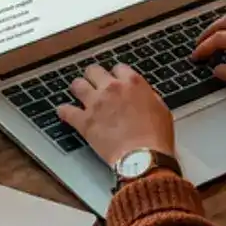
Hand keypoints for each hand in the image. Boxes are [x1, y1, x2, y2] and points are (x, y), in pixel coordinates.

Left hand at [57, 64, 174, 164]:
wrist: (143, 158)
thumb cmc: (156, 138)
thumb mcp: (161, 110)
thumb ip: (148, 97)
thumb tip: (143, 96)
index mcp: (133, 83)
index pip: (118, 67)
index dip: (116, 75)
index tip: (115, 80)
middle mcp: (112, 88)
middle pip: (94, 70)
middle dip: (93, 77)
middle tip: (94, 84)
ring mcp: (96, 104)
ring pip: (77, 85)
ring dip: (78, 89)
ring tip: (79, 94)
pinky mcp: (84, 122)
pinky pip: (66, 111)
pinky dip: (64, 112)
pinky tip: (64, 113)